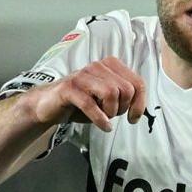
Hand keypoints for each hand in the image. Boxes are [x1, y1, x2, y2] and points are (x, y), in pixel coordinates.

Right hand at [25, 56, 146, 131]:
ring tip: (104, 118)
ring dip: (111, 112)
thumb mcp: (109, 99)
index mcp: (111, 65)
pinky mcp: (69, 88)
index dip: (140, 103)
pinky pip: (90, 104)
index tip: (133, 118)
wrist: (50, 105)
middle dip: (123, 108)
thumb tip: (140, 109)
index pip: (138, 83)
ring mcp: (83, 75)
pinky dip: (100, 119)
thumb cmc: (83, 102)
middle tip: (112, 115)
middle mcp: (98, 66)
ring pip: (111, 93)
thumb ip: (126, 97)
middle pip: (126, 89)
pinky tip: (103, 126)